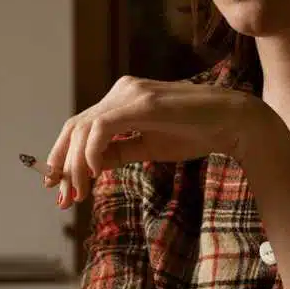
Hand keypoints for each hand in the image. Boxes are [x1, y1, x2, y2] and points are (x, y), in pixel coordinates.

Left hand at [45, 76, 264, 207]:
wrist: (231, 123)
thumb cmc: (196, 133)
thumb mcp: (149, 148)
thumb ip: (119, 152)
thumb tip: (89, 168)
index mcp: (122, 99)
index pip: (81, 127)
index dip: (64, 157)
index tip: (59, 187)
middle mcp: (121, 91)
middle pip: (74, 127)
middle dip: (63, 164)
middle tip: (61, 197)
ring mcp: (129, 94)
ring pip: (82, 128)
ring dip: (74, 165)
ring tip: (78, 193)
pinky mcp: (140, 103)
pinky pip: (101, 128)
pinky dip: (91, 153)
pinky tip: (93, 173)